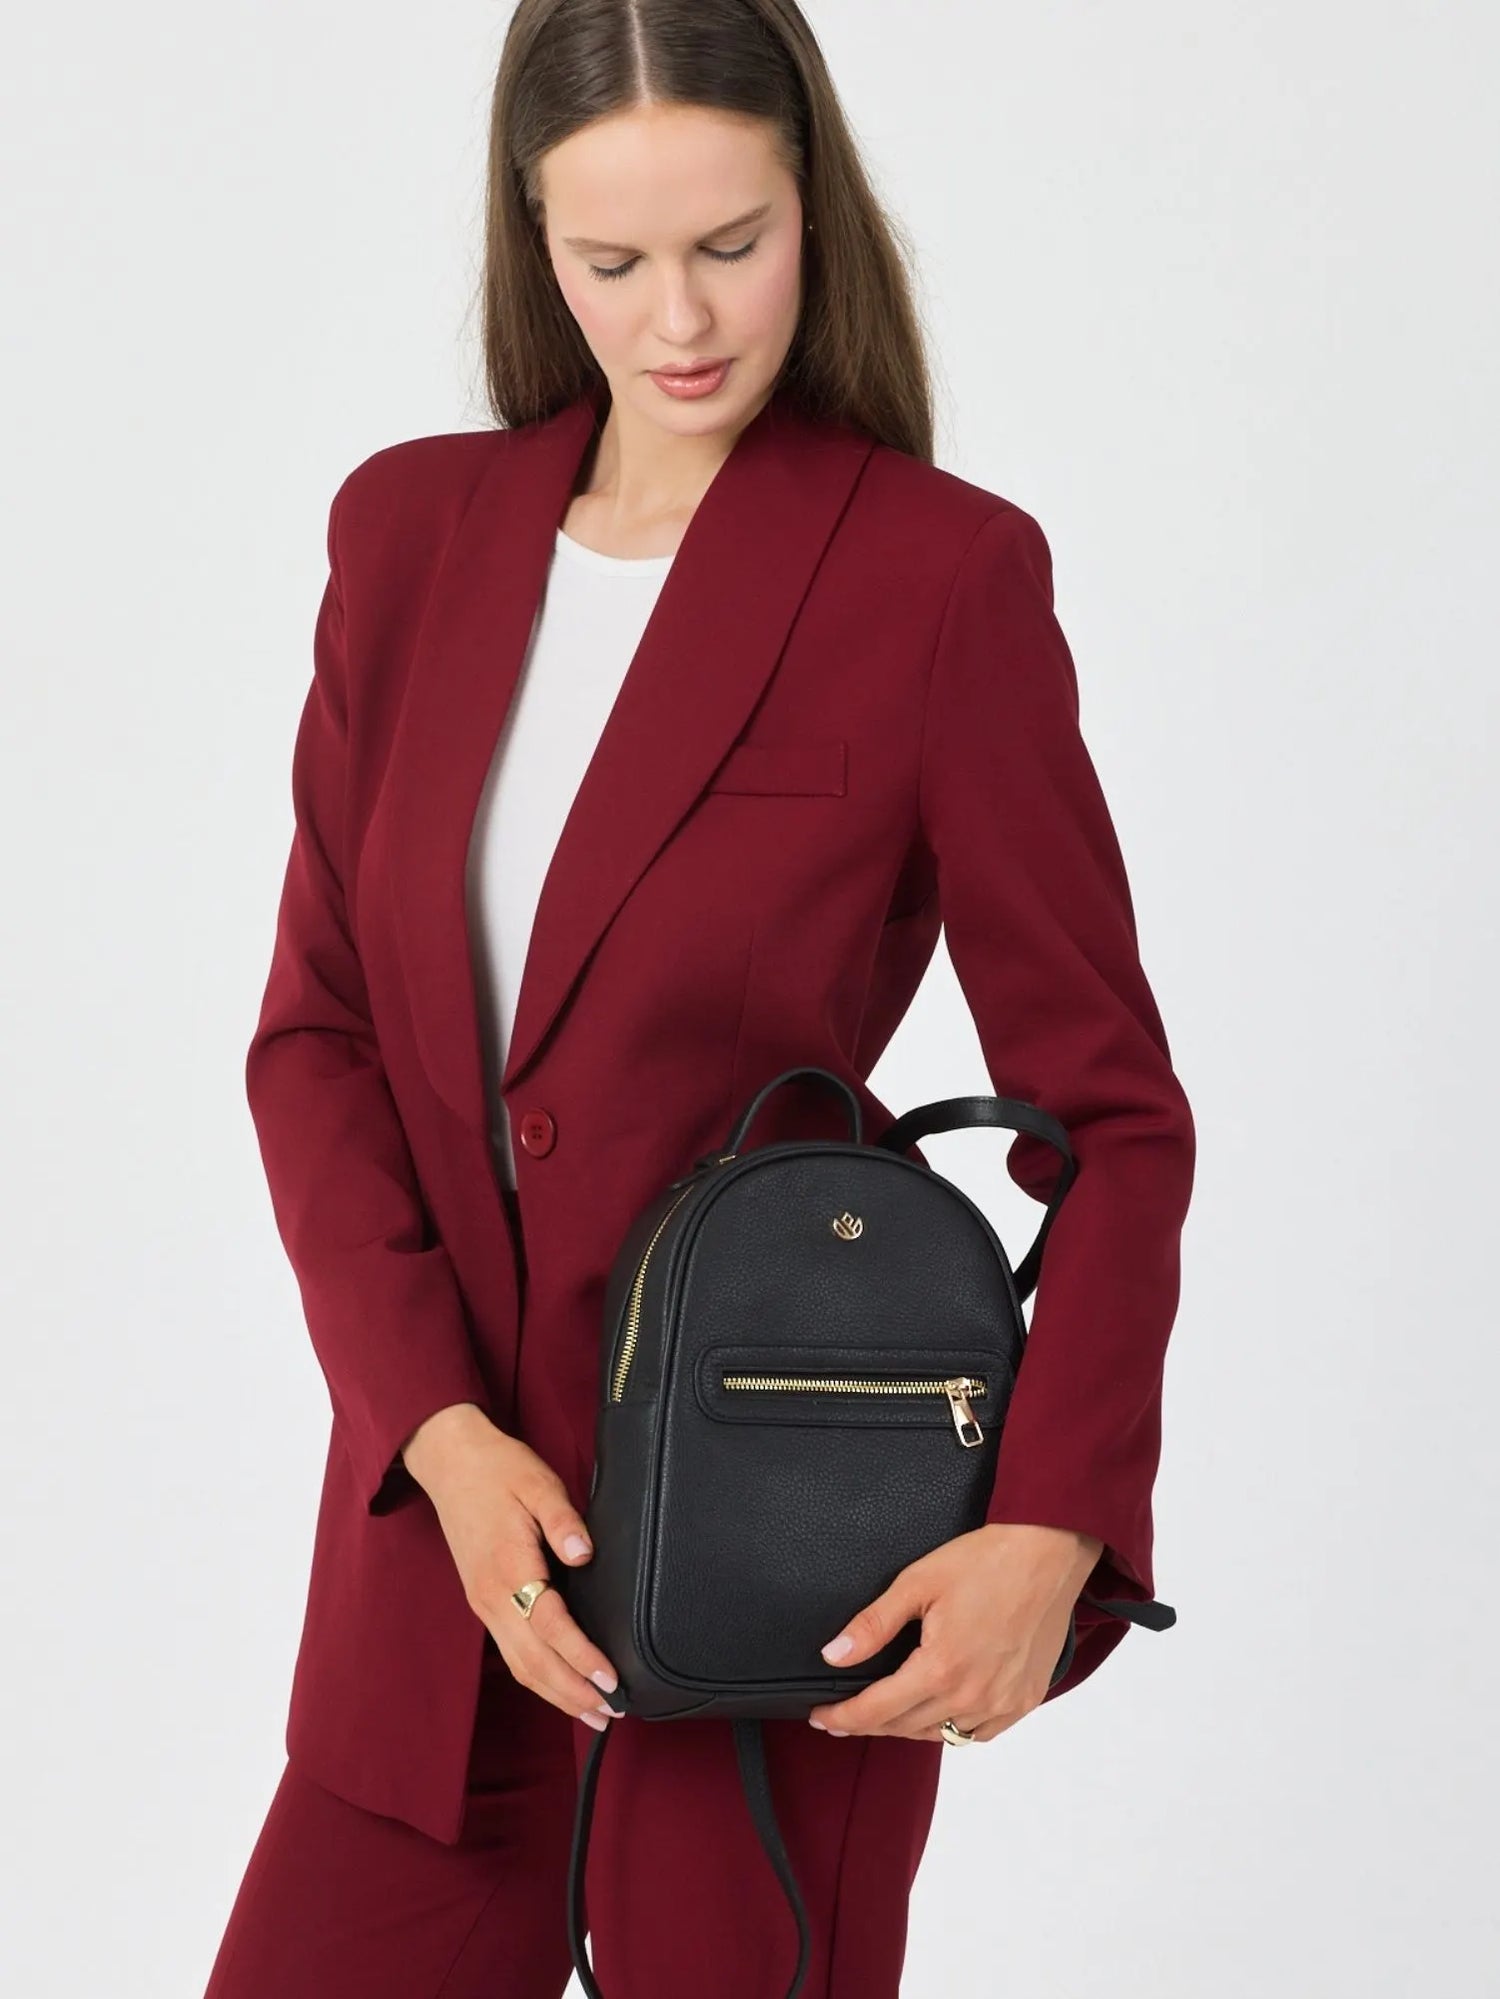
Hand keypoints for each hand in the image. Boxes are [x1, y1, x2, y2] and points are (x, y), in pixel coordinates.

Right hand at [406, 1407, 620, 1731]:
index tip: (611, 1680)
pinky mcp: (483, 1601)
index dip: (582, 1657)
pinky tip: (560, 1683)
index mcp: (508, 1568)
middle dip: (572, 1693)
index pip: (550, 1626)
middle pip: (533, 1662)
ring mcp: (484, 1603)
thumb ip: (564, 1520)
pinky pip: (512, 1651)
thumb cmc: (498, 1469)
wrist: (450, 1461)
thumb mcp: (538, 1483)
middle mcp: (491, 1596)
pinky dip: (538, 1676)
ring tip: (592, 1712)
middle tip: (612, 1713)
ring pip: (520, 1664)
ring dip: (556, 1693)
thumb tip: (585, 1553)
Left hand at [806, 1522, 1103, 1742]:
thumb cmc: (987, 1560)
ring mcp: (1002, 1702)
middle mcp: (973, 1696)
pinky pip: (979, 1734)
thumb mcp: (917, 1583)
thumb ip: (873, 1625)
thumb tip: (833, 1655)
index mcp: (941, 1669)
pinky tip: (938, 1713)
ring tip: (885, 1712)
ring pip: (940, 1734)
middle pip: (904, 1727)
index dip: (843, 1719)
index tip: (820, 1719)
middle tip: (844, 1715)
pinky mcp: (1025, 1699)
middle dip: (868, 1723)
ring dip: (907, 1727)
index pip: (877, 1711)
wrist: (1048, 1552)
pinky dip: (953, 1729)